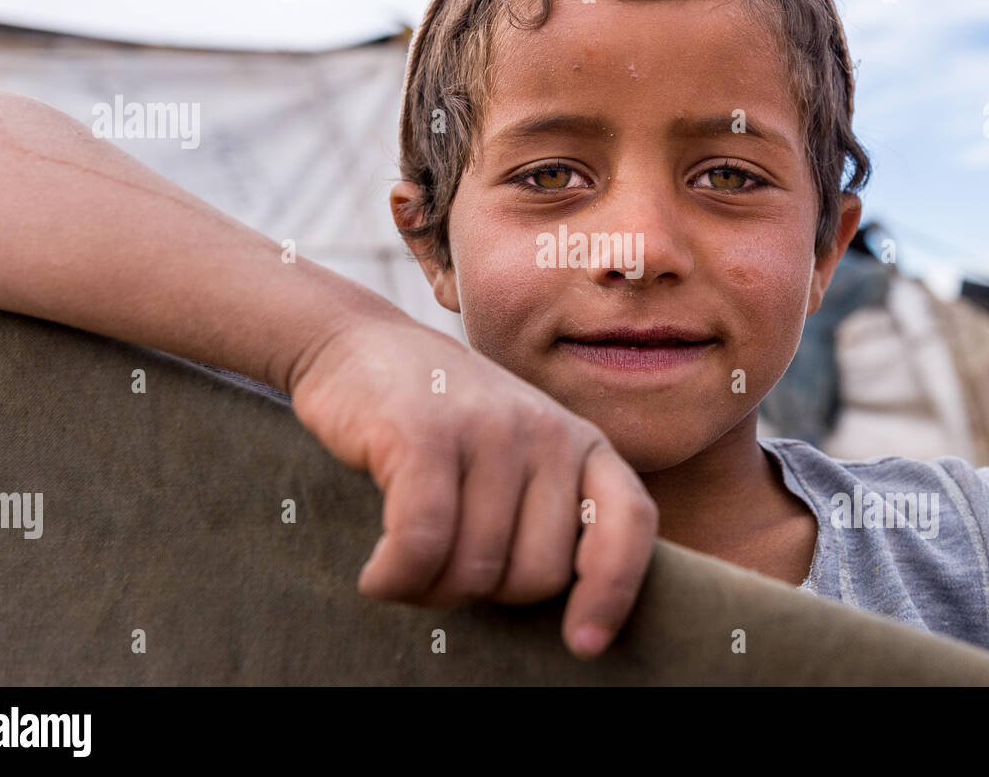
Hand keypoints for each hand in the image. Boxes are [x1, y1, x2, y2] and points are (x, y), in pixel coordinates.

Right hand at [288, 314, 657, 658]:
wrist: (359, 344)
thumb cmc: (442, 420)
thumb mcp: (516, 452)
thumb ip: (548, 508)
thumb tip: (574, 615)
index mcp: (580, 442)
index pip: (629, 523)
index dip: (613, 591)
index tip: (583, 645)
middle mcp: (545, 431)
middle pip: (539, 573)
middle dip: (487, 595)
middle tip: (444, 572)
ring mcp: (486, 429)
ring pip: (476, 569)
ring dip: (430, 591)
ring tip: (403, 567)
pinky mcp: (422, 434)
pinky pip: (421, 545)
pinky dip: (395, 579)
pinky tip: (378, 577)